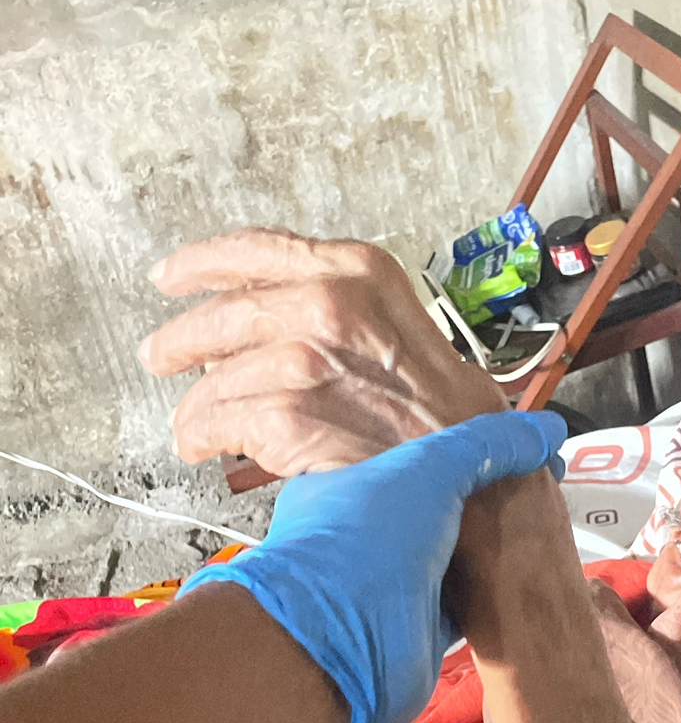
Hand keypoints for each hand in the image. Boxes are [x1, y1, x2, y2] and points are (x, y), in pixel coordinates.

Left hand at [139, 226, 502, 472]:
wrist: (475, 472)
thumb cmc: (449, 414)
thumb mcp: (399, 324)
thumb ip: (334, 307)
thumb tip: (263, 317)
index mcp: (358, 270)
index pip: (256, 250)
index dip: (202, 263)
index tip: (173, 274)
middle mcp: (329, 303)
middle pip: (222, 313)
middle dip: (182, 340)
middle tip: (162, 354)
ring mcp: (306, 359)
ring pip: (214, 377)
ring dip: (198, 406)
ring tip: (195, 424)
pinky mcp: (288, 415)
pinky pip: (217, 422)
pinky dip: (203, 436)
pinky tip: (205, 444)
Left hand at [177, 411, 567, 722]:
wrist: (346, 643)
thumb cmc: (364, 540)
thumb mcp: (429, 467)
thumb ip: (488, 444)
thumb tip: (547, 429)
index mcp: (344, 484)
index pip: (402, 453)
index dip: (451, 444)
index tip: (497, 439)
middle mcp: (363, 535)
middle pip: (434, 505)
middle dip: (478, 494)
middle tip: (528, 477)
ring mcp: (389, 583)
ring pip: (452, 554)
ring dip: (490, 543)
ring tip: (538, 515)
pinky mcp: (419, 626)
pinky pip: (466, 601)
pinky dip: (495, 589)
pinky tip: (529, 568)